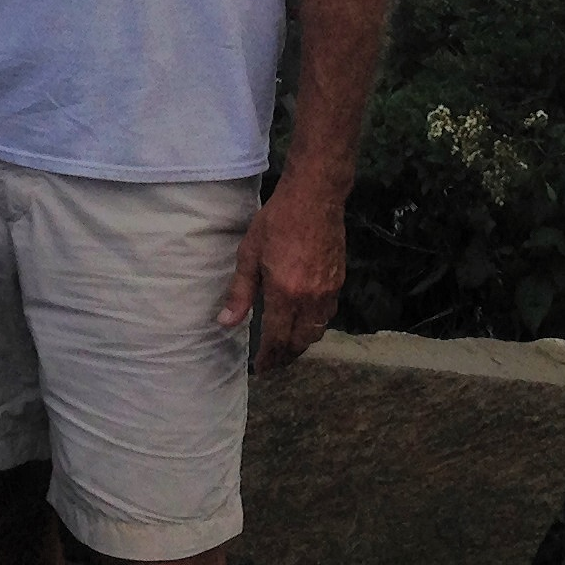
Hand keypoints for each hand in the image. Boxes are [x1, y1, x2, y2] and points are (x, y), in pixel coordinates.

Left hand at [216, 177, 347, 373]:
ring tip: (287, 346)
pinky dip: (315, 325)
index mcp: (285, 293)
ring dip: (302, 343)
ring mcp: (328, 291)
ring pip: (317, 331)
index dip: (269, 357)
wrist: (315, 197)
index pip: (277, 338)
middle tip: (273, 362)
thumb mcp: (249, 254)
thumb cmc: (277, 221)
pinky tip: (304, 321)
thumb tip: (225, 323)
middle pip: (300, 341)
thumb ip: (239, 292)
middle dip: (286, 356)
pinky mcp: (339, 282)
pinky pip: (328, 315)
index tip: (261, 368)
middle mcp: (310, 298)